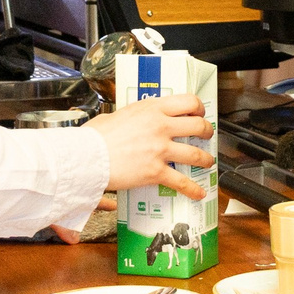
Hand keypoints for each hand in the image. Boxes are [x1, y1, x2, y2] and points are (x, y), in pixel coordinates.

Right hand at [94, 94, 212, 201]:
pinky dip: (193, 189)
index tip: (198, 112)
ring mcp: (161, 149)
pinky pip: (182, 181)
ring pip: (196, 154)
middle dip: (207, 131)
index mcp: (151, 109)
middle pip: (198, 126)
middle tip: (206, 135)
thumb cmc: (94, 138)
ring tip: (206, 162)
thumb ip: (130, 117)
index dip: (198, 107)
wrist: (86, 157)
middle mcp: (161, 127)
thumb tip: (128, 121)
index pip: (187, 101)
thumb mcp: (115, 115)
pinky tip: (198, 192)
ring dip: (205, 159)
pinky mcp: (156, 171)